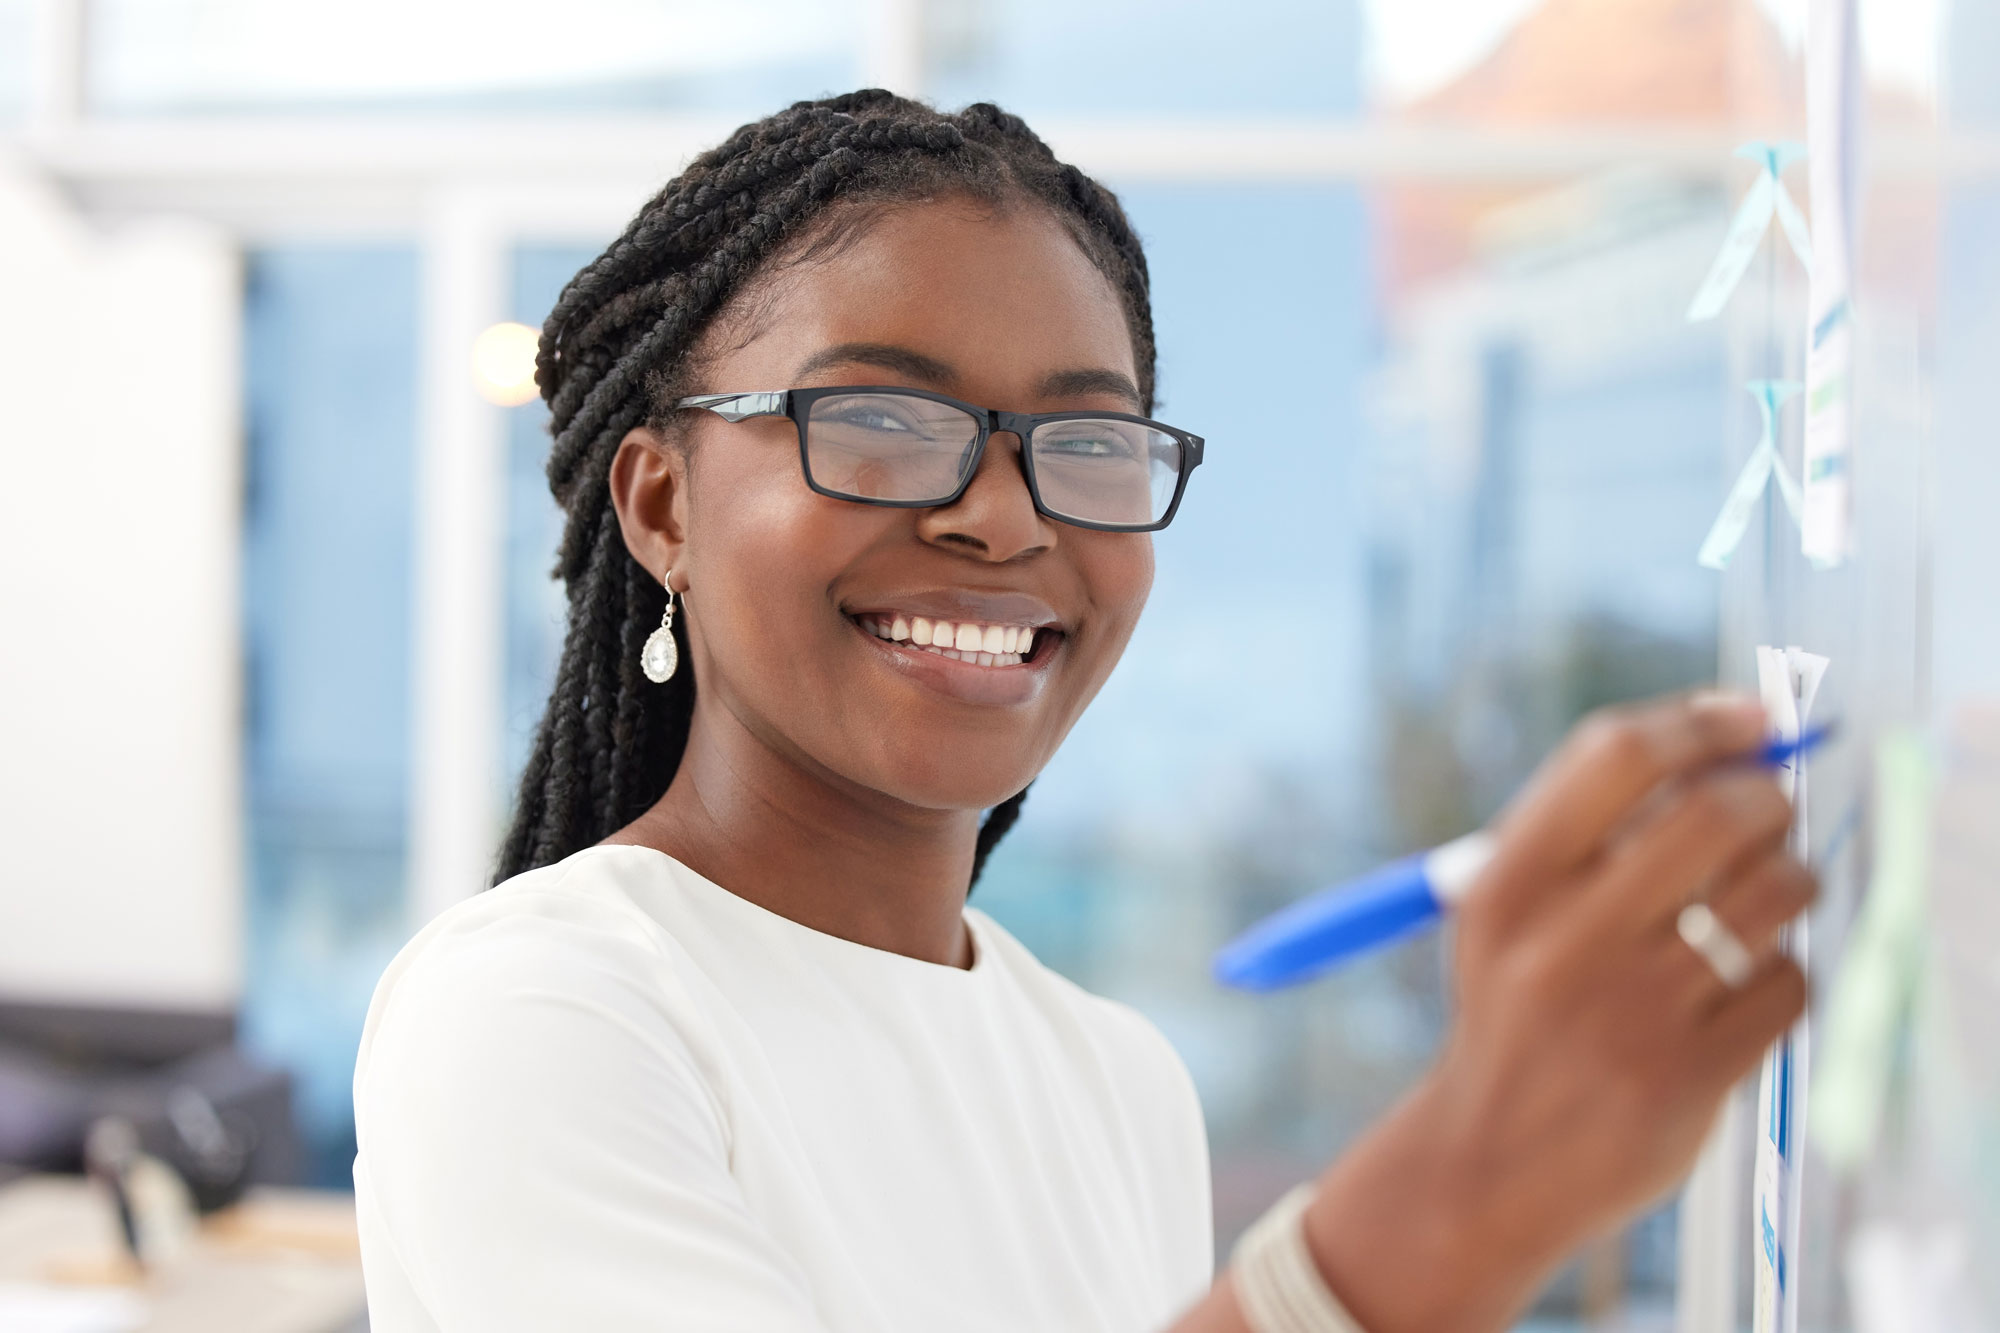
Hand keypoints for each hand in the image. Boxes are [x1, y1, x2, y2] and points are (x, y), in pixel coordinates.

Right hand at [1299, 694, 1812, 1332]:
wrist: (1492, 1162)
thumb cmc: (1516, 1011)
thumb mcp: (1503, 916)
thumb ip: (1586, 832)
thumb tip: (1725, 745)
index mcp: (1506, 884)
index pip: (1616, 755)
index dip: (1698, 722)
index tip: (1747, 718)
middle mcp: (1562, 940)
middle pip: (1711, 813)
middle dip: (1766, 795)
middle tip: (1770, 805)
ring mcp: (1630, 1010)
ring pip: (1771, 893)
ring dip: (1790, 876)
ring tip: (1767, 892)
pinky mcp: (1689, 1075)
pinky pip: (1788, 982)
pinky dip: (1783, 972)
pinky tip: (1743, 985)